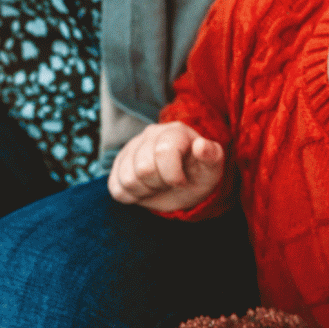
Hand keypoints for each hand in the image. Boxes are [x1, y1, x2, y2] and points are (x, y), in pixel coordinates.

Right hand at [107, 122, 223, 211]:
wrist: (185, 186)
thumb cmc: (199, 175)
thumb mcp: (212, 169)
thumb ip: (212, 156)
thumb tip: (201, 145)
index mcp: (175, 132)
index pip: (163, 152)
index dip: (173, 175)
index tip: (182, 180)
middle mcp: (151, 133)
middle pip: (144, 169)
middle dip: (160, 183)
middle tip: (169, 181)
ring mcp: (131, 147)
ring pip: (128, 179)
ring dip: (146, 190)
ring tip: (158, 183)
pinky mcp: (118, 164)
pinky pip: (115, 188)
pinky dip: (131, 196)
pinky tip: (145, 188)